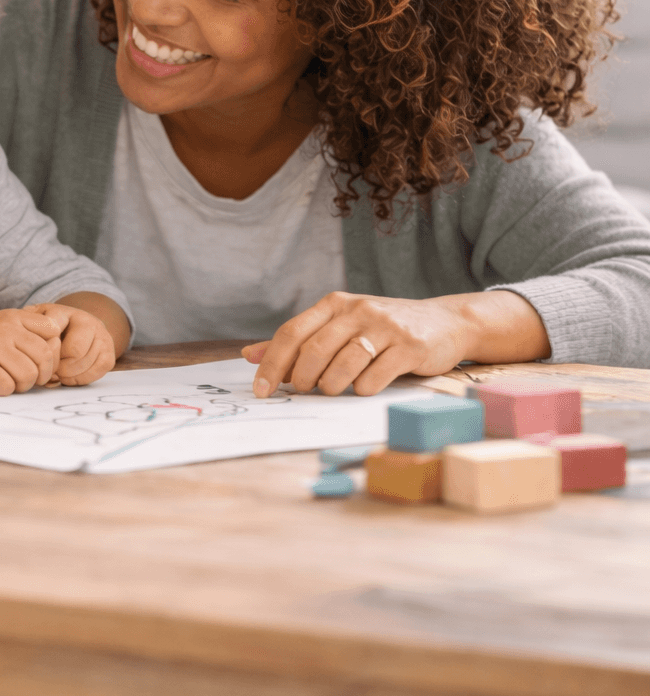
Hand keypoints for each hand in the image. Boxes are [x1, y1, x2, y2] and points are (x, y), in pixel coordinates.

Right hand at [0, 308, 62, 394]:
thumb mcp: (0, 327)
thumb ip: (27, 333)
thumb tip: (59, 352)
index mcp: (14, 317)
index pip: (53, 332)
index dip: (52, 353)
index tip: (39, 363)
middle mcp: (5, 328)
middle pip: (45, 357)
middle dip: (40, 375)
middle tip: (25, 380)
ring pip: (28, 375)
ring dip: (21, 386)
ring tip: (7, 382)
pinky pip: (7, 387)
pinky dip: (2, 392)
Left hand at [28, 302, 116, 385]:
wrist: (75, 330)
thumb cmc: (47, 332)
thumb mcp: (32, 324)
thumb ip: (26, 330)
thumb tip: (25, 345)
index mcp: (63, 312)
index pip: (54, 333)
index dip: (45, 352)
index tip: (38, 356)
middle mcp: (87, 320)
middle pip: (74, 352)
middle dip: (58, 365)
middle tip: (49, 369)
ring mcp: (101, 336)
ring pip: (85, 364)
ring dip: (68, 374)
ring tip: (58, 372)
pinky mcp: (109, 353)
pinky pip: (96, 372)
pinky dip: (80, 379)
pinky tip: (70, 375)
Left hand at [242, 289, 549, 397]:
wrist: (445, 322)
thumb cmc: (384, 329)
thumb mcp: (340, 326)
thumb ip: (298, 340)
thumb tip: (250, 356)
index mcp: (334, 303)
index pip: (292, 333)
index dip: (272, 364)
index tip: (260, 390)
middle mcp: (357, 310)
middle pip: (313, 350)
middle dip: (301, 378)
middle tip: (302, 391)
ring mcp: (385, 327)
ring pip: (342, 365)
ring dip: (331, 387)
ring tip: (333, 390)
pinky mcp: (409, 347)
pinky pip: (374, 377)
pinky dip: (363, 390)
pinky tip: (366, 387)